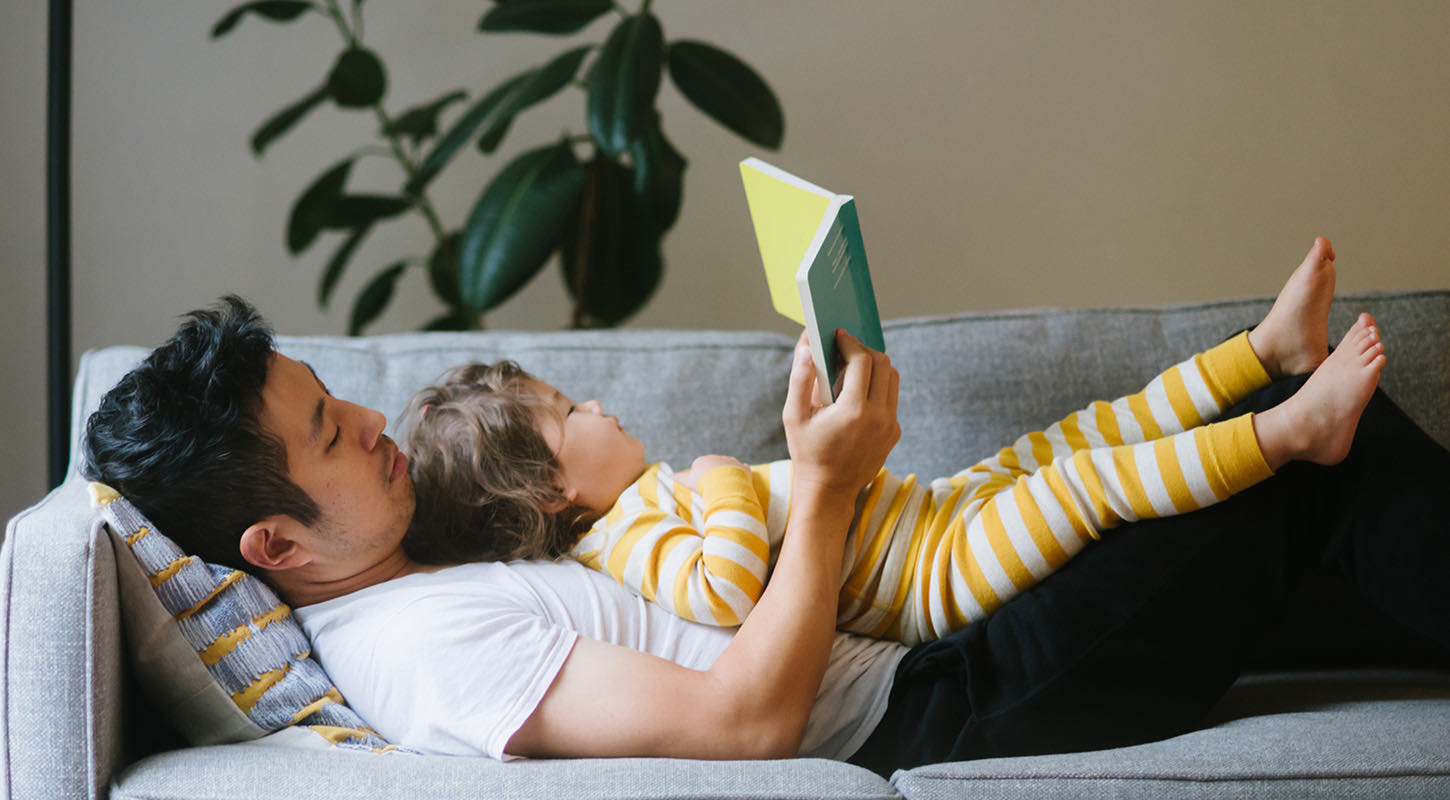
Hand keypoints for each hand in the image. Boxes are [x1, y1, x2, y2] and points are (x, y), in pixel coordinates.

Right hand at [674, 454, 747, 490]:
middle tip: (713, 487)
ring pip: (729, 465)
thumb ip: (678, 478)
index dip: (699, 475)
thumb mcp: (686, 481)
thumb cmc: (702, 482)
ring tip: (726, 485)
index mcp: (703, 460)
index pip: (699, 465)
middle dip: (714, 473)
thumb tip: (670, 476)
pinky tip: (740, 480)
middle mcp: (718, 458)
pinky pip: (743, 469)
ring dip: (728, 473)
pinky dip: (742, 473)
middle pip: (715, 465)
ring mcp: (731, 462)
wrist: (723, 483)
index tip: (699, 485)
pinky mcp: (743, 468)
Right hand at [782, 329, 898, 498]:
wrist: (829, 491)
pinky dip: (877, 386)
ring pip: (892, 378)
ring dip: (874, 365)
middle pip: (882, 363)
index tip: (837, 335)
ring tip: (851, 366)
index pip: (861, 360)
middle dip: (863, 349)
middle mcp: (878, 417)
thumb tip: (808, 345)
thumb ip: (800, 377)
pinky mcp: (894, 432)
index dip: (849, 342)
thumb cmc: (806, 452)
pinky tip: (857, 391)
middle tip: (844, 347)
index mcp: (853, 411)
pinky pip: (891, 398)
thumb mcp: (794, 416)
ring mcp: (890, 426)